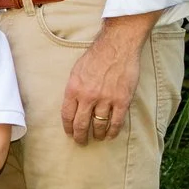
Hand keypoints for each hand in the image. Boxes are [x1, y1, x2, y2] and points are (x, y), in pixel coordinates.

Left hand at [62, 14, 153, 144]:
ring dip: (97, 134)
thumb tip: (73, 105)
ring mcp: (106, 99)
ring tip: (96, 137)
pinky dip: (113, 131)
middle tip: (81, 141)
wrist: (117, 46)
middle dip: (80, 136)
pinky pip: (116, 122)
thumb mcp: (76, 71)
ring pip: (99, 125)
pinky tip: (110, 135)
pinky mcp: (122, 100)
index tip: (69, 133)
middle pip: (81, 124)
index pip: (67, 115)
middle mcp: (88, 96)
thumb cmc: (96, 56)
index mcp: (74, 89)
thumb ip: (74, 89)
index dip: (68, 127)